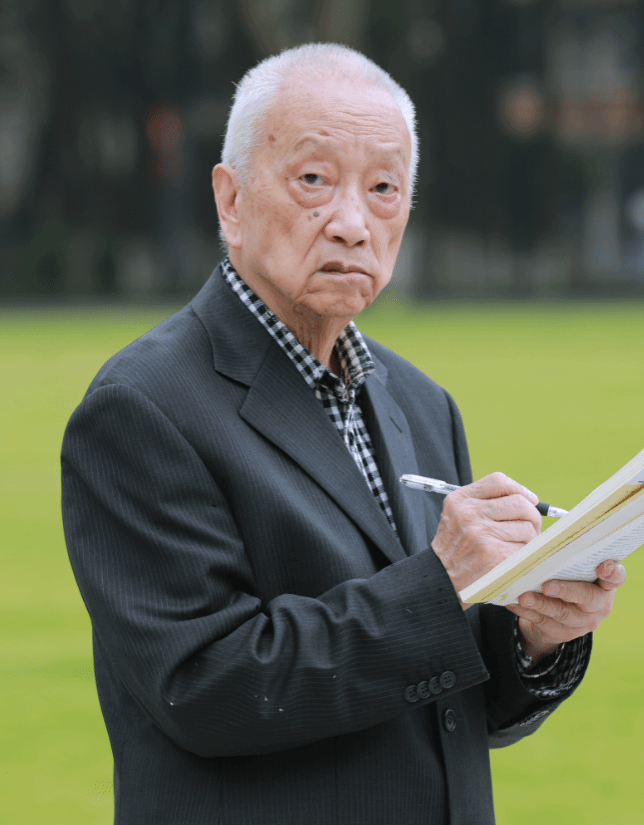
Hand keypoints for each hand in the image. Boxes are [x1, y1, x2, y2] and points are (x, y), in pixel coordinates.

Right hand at [431, 472, 541, 606]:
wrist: (440, 580)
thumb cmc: (456, 548)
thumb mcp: (458, 516)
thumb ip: (484, 503)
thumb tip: (528, 500)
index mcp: (459, 500)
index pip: (498, 481)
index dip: (520, 489)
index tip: (529, 500)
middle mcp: (469, 514)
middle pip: (519, 503)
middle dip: (532, 516)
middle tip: (530, 528)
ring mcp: (481, 534)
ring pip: (527, 527)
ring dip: (529, 539)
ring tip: (516, 547)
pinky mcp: (495, 556)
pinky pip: (526, 549)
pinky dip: (526, 555)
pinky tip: (513, 560)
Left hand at [506, 560, 626, 662]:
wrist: (558, 617)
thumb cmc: (566, 581)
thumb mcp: (571, 571)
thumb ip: (565, 559)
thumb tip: (544, 544)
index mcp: (604, 585)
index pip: (615, 578)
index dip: (612, 572)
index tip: (602, 566)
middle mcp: (598, 605)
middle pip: (587, 598)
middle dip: (566, 591)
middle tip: (547, 586)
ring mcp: (582, 622)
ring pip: (561, 614)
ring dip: (541, 604)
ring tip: (524, 597)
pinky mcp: (563, 633)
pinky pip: (542, 622)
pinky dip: (525, 612)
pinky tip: (513, 603)